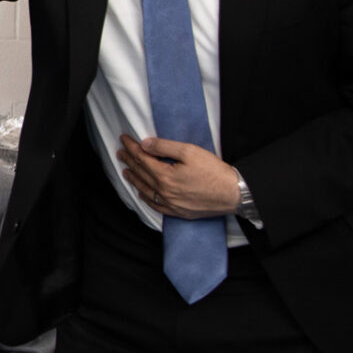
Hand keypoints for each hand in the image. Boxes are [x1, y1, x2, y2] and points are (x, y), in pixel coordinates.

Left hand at [117, 134, 239, 217]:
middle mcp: (165, 192)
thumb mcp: (189, 151)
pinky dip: (146, 198)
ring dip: (134, 179)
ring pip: (146, 190)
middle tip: (120, 152)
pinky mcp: (179, 212)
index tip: (124, 139)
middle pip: (142, 174)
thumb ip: (165, 147)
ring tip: (125, 171)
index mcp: (165, 176)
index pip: (142, 159)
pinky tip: (142, 193)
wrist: (233, 193)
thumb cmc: (214, 171)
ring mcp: (171, 204)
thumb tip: (145, 144)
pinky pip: (157, 206)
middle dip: (129, 161)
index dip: (132, 148)